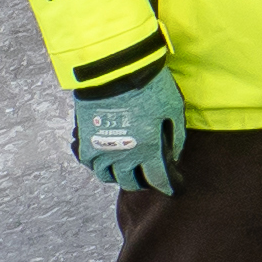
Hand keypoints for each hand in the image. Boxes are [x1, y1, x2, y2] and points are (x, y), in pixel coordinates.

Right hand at [72, 70, 184, 198]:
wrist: (115, 73)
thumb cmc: (149, 88)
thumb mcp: (173, 110)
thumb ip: (176, 135)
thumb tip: (176, 154)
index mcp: (149, 150)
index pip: (159, 179)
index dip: (168, 186)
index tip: (173, 189)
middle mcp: (124, 156)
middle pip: (131, 182)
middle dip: (141, 183)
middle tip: (147, 178)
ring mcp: (102, 151)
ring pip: (107, 176)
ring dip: (117, 176)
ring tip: (125, 170)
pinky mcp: (85, 142)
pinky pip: (89, 164)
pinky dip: (97, 166)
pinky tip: (105, 160)